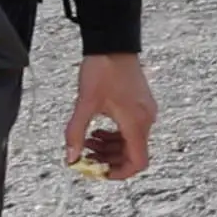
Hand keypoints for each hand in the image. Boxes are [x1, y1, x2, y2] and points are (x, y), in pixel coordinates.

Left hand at [64, 53, 156, 179]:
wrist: (114, 42)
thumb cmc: (103, 69)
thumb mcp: (85, 103)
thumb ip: (76, 133)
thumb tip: (71, 158)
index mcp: (136, 123)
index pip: (137, 162)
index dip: (119, 173)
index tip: (99, 172)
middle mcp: (145, 119)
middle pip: (132, 154)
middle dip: (108, 159)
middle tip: (85, 156)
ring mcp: (145, 111)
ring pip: (131, 142)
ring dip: (110, 147)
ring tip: (87, 142)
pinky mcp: (140, 104)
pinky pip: (131, 129)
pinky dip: (115, 135)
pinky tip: (97, 129)